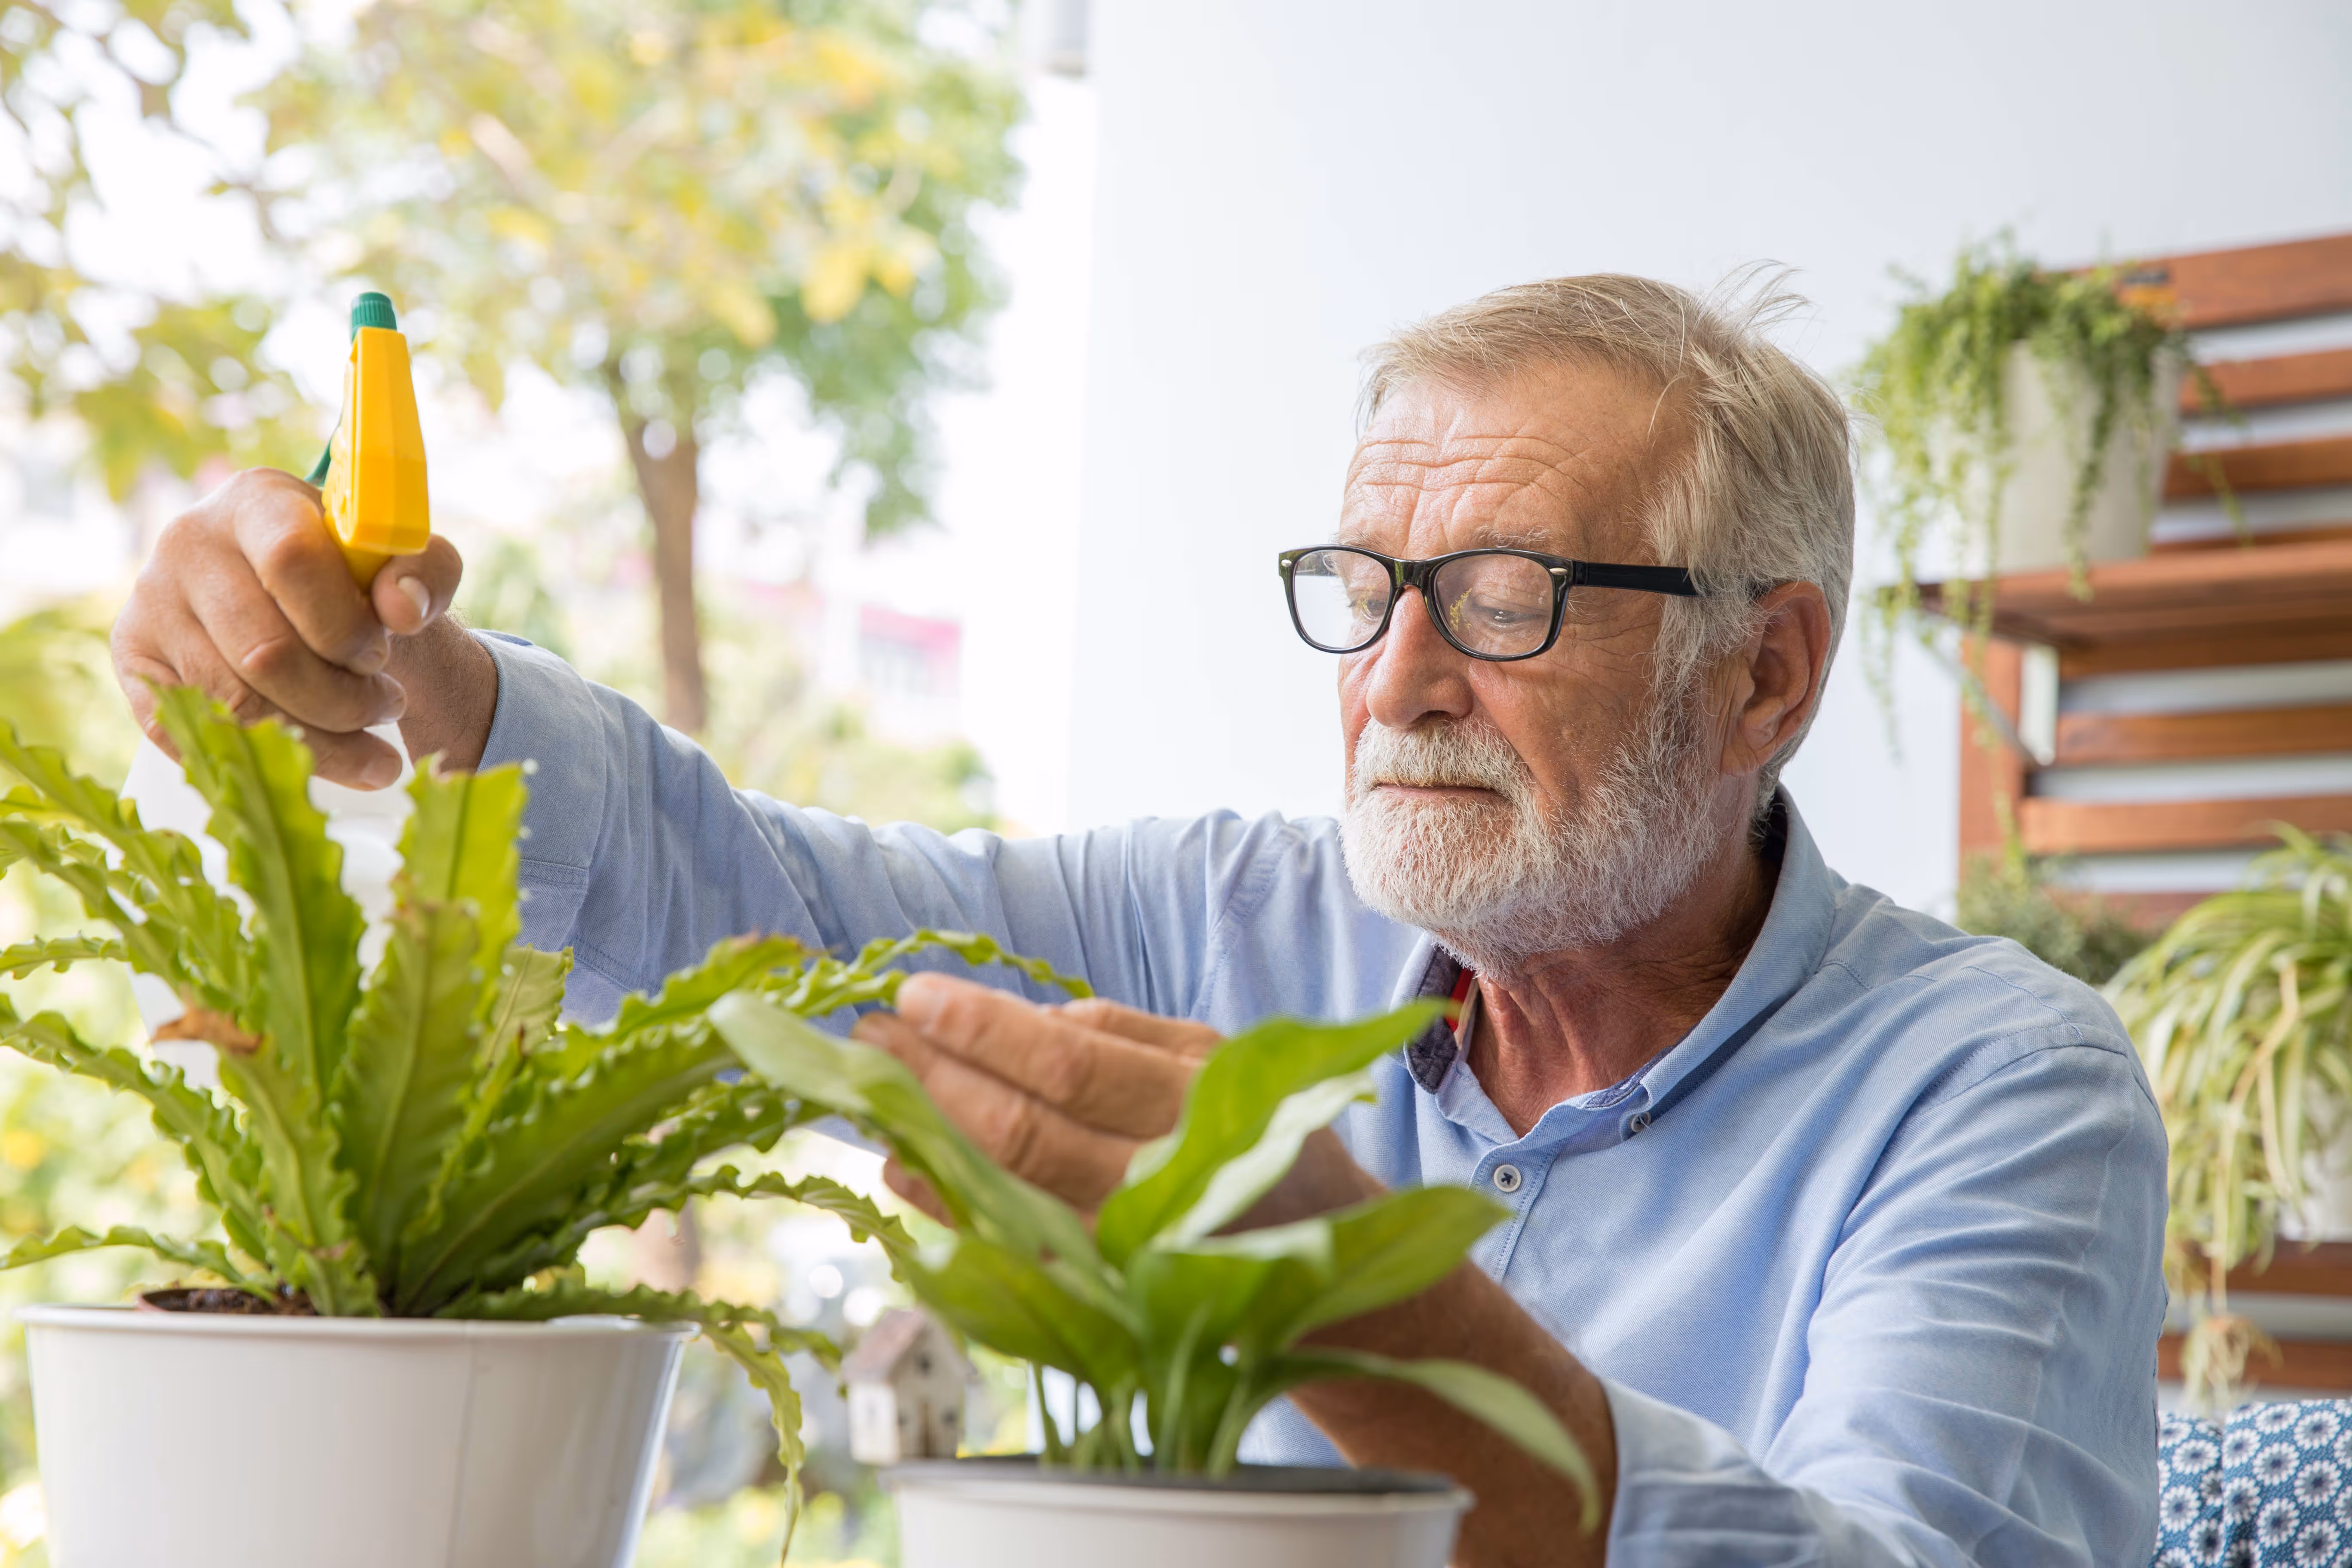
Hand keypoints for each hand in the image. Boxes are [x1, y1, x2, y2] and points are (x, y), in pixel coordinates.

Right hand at [111, 467, 477, 786]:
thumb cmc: (355, 578)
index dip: (344, 626)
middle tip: (387, 706)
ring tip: (370, 743)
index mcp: (256, 501)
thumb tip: (403, 610)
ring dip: (317, 740)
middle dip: (342, 699)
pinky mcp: (134, 661)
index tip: (381, 655)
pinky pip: (194, 733)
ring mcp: (150, 603)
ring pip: (233, 702)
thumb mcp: (405, 562)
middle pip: (264, 650)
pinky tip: (316, 761)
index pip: (291, 560)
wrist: (300, 598)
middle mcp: (188, 543)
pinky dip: (262, 759)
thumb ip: (426, 572)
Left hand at [856, 974, 1376, 1226]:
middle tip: (869, 1034)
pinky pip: (1008, 1249)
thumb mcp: (1216, 1062)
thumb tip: (1030, 1017)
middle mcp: (1162, 1183)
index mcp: (1198, 1102)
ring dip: (926, 1139)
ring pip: (1005, 1193)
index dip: (984, 1031)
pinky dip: (948, 1209)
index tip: (915, 996)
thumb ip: (1126, 1034)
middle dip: (934, 1075)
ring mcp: (1128, 1252)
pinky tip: (907, 1169)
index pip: (1070, 1065)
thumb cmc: (1263, 1138)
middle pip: (1022, 1129)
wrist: (1327, 1266)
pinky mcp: (1104, 1299)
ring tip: (871, 1091)